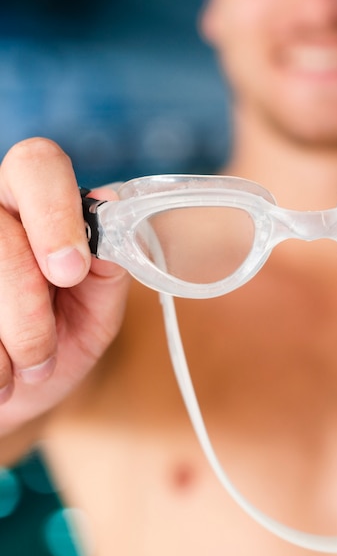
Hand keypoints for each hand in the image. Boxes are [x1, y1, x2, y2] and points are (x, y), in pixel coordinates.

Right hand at [0, 138, 129, 435]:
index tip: (70, 271)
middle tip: (42, 355)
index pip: (38, 166)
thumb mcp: (96, 311)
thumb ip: (106, 268)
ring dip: (5, 340)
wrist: (16, 389)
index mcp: (36, 203)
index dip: (54, 214)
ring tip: (22, 371)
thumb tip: (107, 214)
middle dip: (27, 310)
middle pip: (1, 237)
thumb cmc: (61, 340)